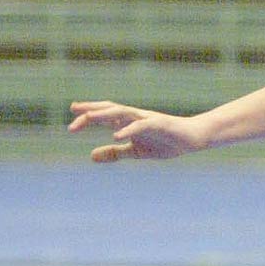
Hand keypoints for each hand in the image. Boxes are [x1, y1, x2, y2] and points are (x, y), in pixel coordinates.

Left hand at [67, 101, 205, 161]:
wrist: (193, 138)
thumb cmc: (165, 142)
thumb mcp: (136, 152)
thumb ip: (115, 153)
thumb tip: (91, 156)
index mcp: (128, 122)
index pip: (105, 115)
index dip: (88, 114)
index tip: (71, 116)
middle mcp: (135, 116)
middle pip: (109, 109)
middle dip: (90, 112)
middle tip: (72, 116)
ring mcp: (147, 119)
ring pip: (121, 112)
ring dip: (104, 114)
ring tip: (88, 118)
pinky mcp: (159, 124)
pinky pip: (140, 125)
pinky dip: (128, 129)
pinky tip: (116, 135)